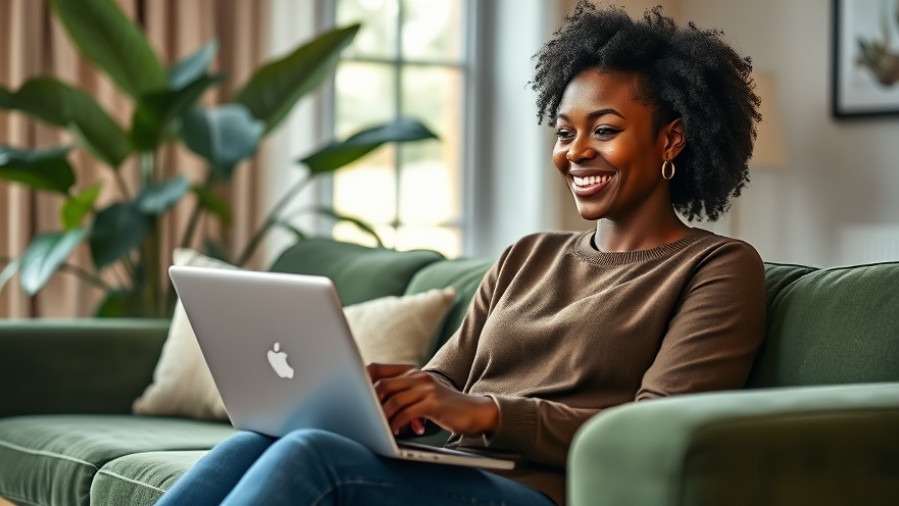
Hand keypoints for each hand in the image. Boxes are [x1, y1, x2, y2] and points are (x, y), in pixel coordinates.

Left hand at [366, 363, 498, 436]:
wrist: (473, 411)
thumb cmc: (442, 407)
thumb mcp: (420, 395)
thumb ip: (400, 394)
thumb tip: (370, 404)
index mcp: (410, 371)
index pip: (377, 368)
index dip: (361, 380)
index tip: (350, 393)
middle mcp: (417, 376)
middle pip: (382, 384)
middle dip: (368, 403)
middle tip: (362, 418)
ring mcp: (426, 388)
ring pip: (392, 400)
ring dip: (381, 417)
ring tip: (377, 429)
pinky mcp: (434, 403)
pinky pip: (407, 413)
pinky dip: (397, 424)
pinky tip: (395, 432)